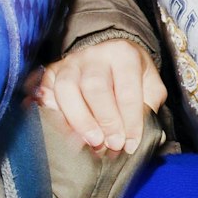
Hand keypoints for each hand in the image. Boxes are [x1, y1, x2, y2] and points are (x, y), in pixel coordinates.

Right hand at [31, 38, 166, 153]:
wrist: (109, 53)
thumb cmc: (131, 74)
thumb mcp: (150, 84)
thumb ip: (147, 107)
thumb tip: (133, 136)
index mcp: (123, 54)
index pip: (127, 90)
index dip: (130, 120)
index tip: (130, 143)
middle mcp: (94, 55)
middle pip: (94, 87)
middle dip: (104, 120)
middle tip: (112, 143)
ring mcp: (70, 63)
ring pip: (66, 89)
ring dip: (78, 119)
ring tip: (91, 141)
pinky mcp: (52, 72)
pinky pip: (46, 91)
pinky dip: (52, 111)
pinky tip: (62, 128)